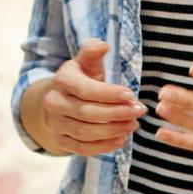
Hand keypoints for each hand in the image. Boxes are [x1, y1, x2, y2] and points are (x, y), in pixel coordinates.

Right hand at [27, 41, 144, 155]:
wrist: (61, 98)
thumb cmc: (81, 77)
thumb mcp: (86, 62)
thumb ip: (93, 51)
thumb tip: (103, 45)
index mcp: (62, 79)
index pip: (86, 89)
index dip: (109, 94)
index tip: (131, 95)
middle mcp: (53, 102)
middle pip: (87, 112)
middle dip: (116, 113)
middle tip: (139, 111)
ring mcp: (55, 124)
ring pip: (84, 132)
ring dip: (112, 131)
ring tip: (133, 125)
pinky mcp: (60, 140)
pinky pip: (81, 148)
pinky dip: (103, 146)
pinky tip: (121, 139)